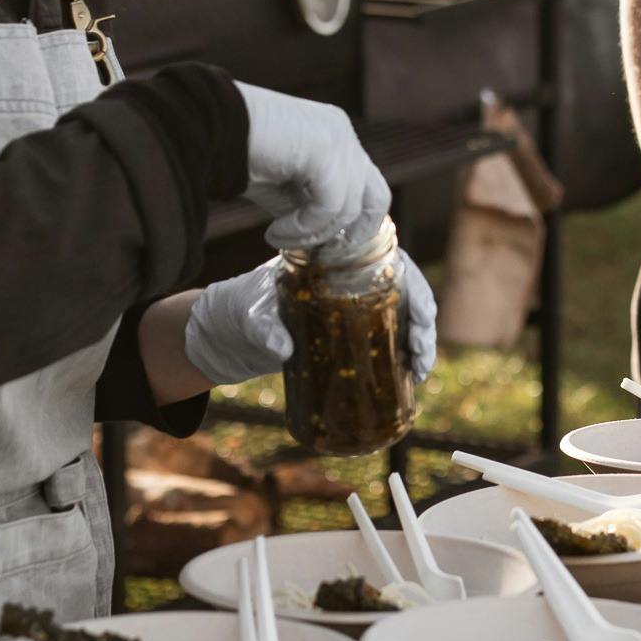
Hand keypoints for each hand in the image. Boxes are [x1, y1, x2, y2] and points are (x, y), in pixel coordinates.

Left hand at [180, 250, 440, 385]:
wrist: (219, 336)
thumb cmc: (234, 310)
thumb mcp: (247, 314)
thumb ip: (263, 327)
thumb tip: (283, 347)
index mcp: (330, 263)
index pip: (385, 262)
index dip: (412, 285)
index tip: (420, 314)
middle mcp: (345, 283)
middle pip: (402, 292)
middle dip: (422, 320)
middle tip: (421, 353)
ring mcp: (345, 312)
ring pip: (398, 318)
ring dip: (417, 341)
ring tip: (419, 370)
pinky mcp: (340, 340)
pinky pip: (379, 343)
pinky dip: (398, 358)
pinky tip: (407, 378)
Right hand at [238, 83, 391, 258]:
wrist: (207, 124)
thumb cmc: (236, 153)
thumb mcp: (280, 186)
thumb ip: (306, 205)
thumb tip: (320, 236)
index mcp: (336, 136)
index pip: (368, 186)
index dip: (357, 223)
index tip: (329, 248)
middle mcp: (342, 133)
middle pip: (377, 196)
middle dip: (355, 234)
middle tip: (324, 255)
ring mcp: (338, 137)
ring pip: (347, 208)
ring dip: (311, 235)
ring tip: (276, 237)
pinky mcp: (324, 148)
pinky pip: (328, 205)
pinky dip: (303, 228)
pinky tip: (274, 231)